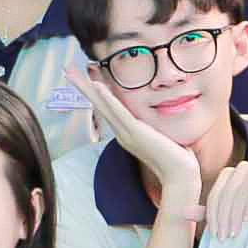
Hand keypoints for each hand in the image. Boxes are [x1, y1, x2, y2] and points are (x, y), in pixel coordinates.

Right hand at [66, 64, 200, 218]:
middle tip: (68, 70)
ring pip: (102, 105)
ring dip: (86, 87)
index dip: (96, 92)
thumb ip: (157, 127)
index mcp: (126, 133)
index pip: (108, 108)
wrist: (180, 176)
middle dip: (82, 86)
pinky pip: (117, 110)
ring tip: (72, 73)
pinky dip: (106, 97)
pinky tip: (96, 85)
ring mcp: (126, 132)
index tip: (87, 77)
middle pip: (98, 104)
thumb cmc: (177, 159)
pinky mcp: (135, 131)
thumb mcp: (163, 136)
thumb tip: (162, 120)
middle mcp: (122, 132)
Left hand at [204, 158, 247, 238]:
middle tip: (223, 237)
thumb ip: (210, 212)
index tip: (215, 235)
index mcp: (229, 175)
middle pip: (226, 192)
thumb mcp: (230, 213)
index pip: (215, 194)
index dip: (212, 215)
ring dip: (235, 213)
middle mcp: (242, 169)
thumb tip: (183, 212)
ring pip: (240, 190)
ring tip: (235, 233)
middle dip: (222, 216)